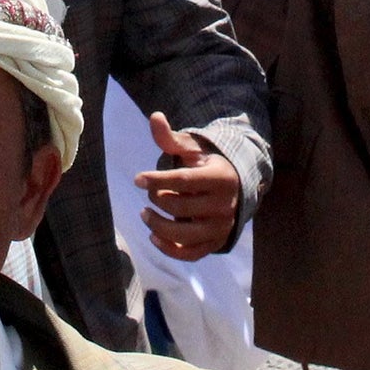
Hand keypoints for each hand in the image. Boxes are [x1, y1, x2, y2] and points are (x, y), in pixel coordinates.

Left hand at [135, 112, 240, 261]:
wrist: (232, 187)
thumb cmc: (204, 164)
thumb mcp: (191, 148)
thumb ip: (171, 138)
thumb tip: (154, 116)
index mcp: (220, 178)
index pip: (184, 181)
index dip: (157, 179)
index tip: (137, 179)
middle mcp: (225, 205)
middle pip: (181, 206)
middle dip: (157, 198)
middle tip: (149, 192)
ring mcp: (221, 227)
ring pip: (184, 234)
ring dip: (158, 225)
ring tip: (144, 214)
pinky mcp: (215, 242)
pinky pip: (191, 253)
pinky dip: (170, 249)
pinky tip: (154, 236)